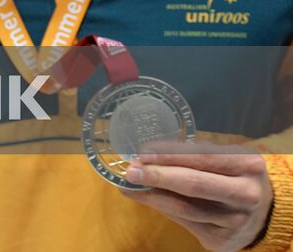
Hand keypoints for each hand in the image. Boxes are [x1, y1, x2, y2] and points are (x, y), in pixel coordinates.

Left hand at [123, 141, 272, 250]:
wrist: (262, 214)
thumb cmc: (234, 177)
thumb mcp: (224, 159)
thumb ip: (190, 155)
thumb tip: (146, 155)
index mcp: (248, 166)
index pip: (202, 158)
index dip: (169, 156)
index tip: (142, 152)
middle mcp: (246, 195)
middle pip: (193, 185)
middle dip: (157, 176)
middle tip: (130, 171)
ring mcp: (236, 222)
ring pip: (184, 208)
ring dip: (152, 195)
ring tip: (130, 185)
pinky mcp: (223, 240)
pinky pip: (184, 222)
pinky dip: (163, 208)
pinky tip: (149, 199)